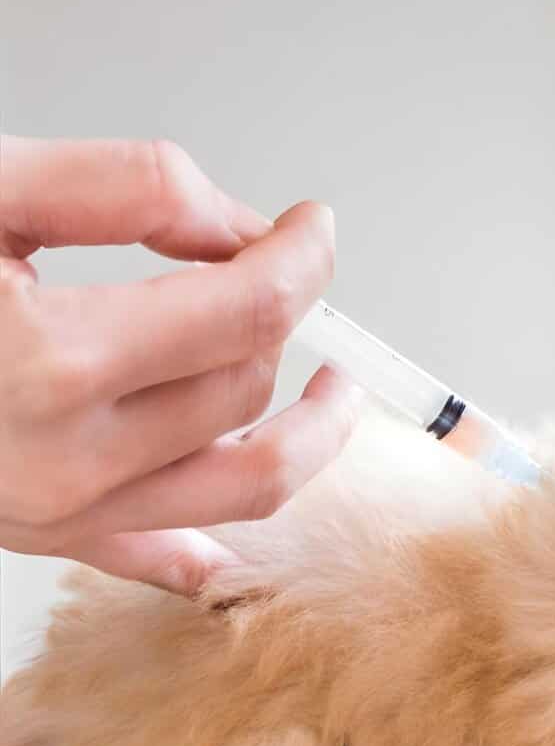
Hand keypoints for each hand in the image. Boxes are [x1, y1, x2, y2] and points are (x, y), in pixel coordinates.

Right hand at [0, 136, 359, 593]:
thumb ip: (124, 188)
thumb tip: (238, 224)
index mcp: (49, 361)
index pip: (249, 306)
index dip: (305, 255)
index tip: (315, 224)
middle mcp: (63, 459)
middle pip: (244, 387)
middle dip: (280, 319)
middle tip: (276, 269)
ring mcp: (53, 512)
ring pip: (241, 484)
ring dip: (303, 433)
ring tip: (331, 391)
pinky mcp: (33, 536)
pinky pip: (153, 558)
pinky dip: (209, 547)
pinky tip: (235, 544)